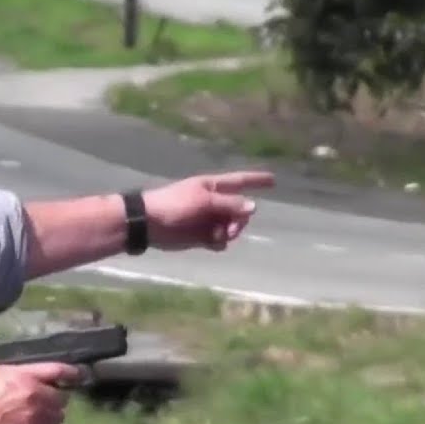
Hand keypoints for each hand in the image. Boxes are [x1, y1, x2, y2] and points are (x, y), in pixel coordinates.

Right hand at [0, 363, 81, 423]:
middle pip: (63, 397)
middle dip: (56, 397)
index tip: (78, 374)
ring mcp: (36, 418)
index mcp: (27, 377)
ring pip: (59, 416)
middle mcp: (37, 397)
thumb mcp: (0, 373)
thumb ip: (24, 373)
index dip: (72, 372)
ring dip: (52, 413)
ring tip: (38, 412)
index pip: (58, 371)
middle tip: (44, 397)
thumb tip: (40, 376)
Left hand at [142, 170, 275, 251]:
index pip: (240, 181)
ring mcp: (209, 220)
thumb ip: (229, 204)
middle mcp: (214, 203)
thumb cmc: (174, 205)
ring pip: (232, 228)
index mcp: (213, 187)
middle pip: (240, 211)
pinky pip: (220, 241)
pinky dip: (219, 243)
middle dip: (240, 220)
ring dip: (229, 233)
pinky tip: (211, 243)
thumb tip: (254, 206)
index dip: (256, 180)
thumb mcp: (203, 201)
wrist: (150, 224)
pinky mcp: (202, 236)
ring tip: (216, 236)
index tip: (274, 180)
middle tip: (231, 228)